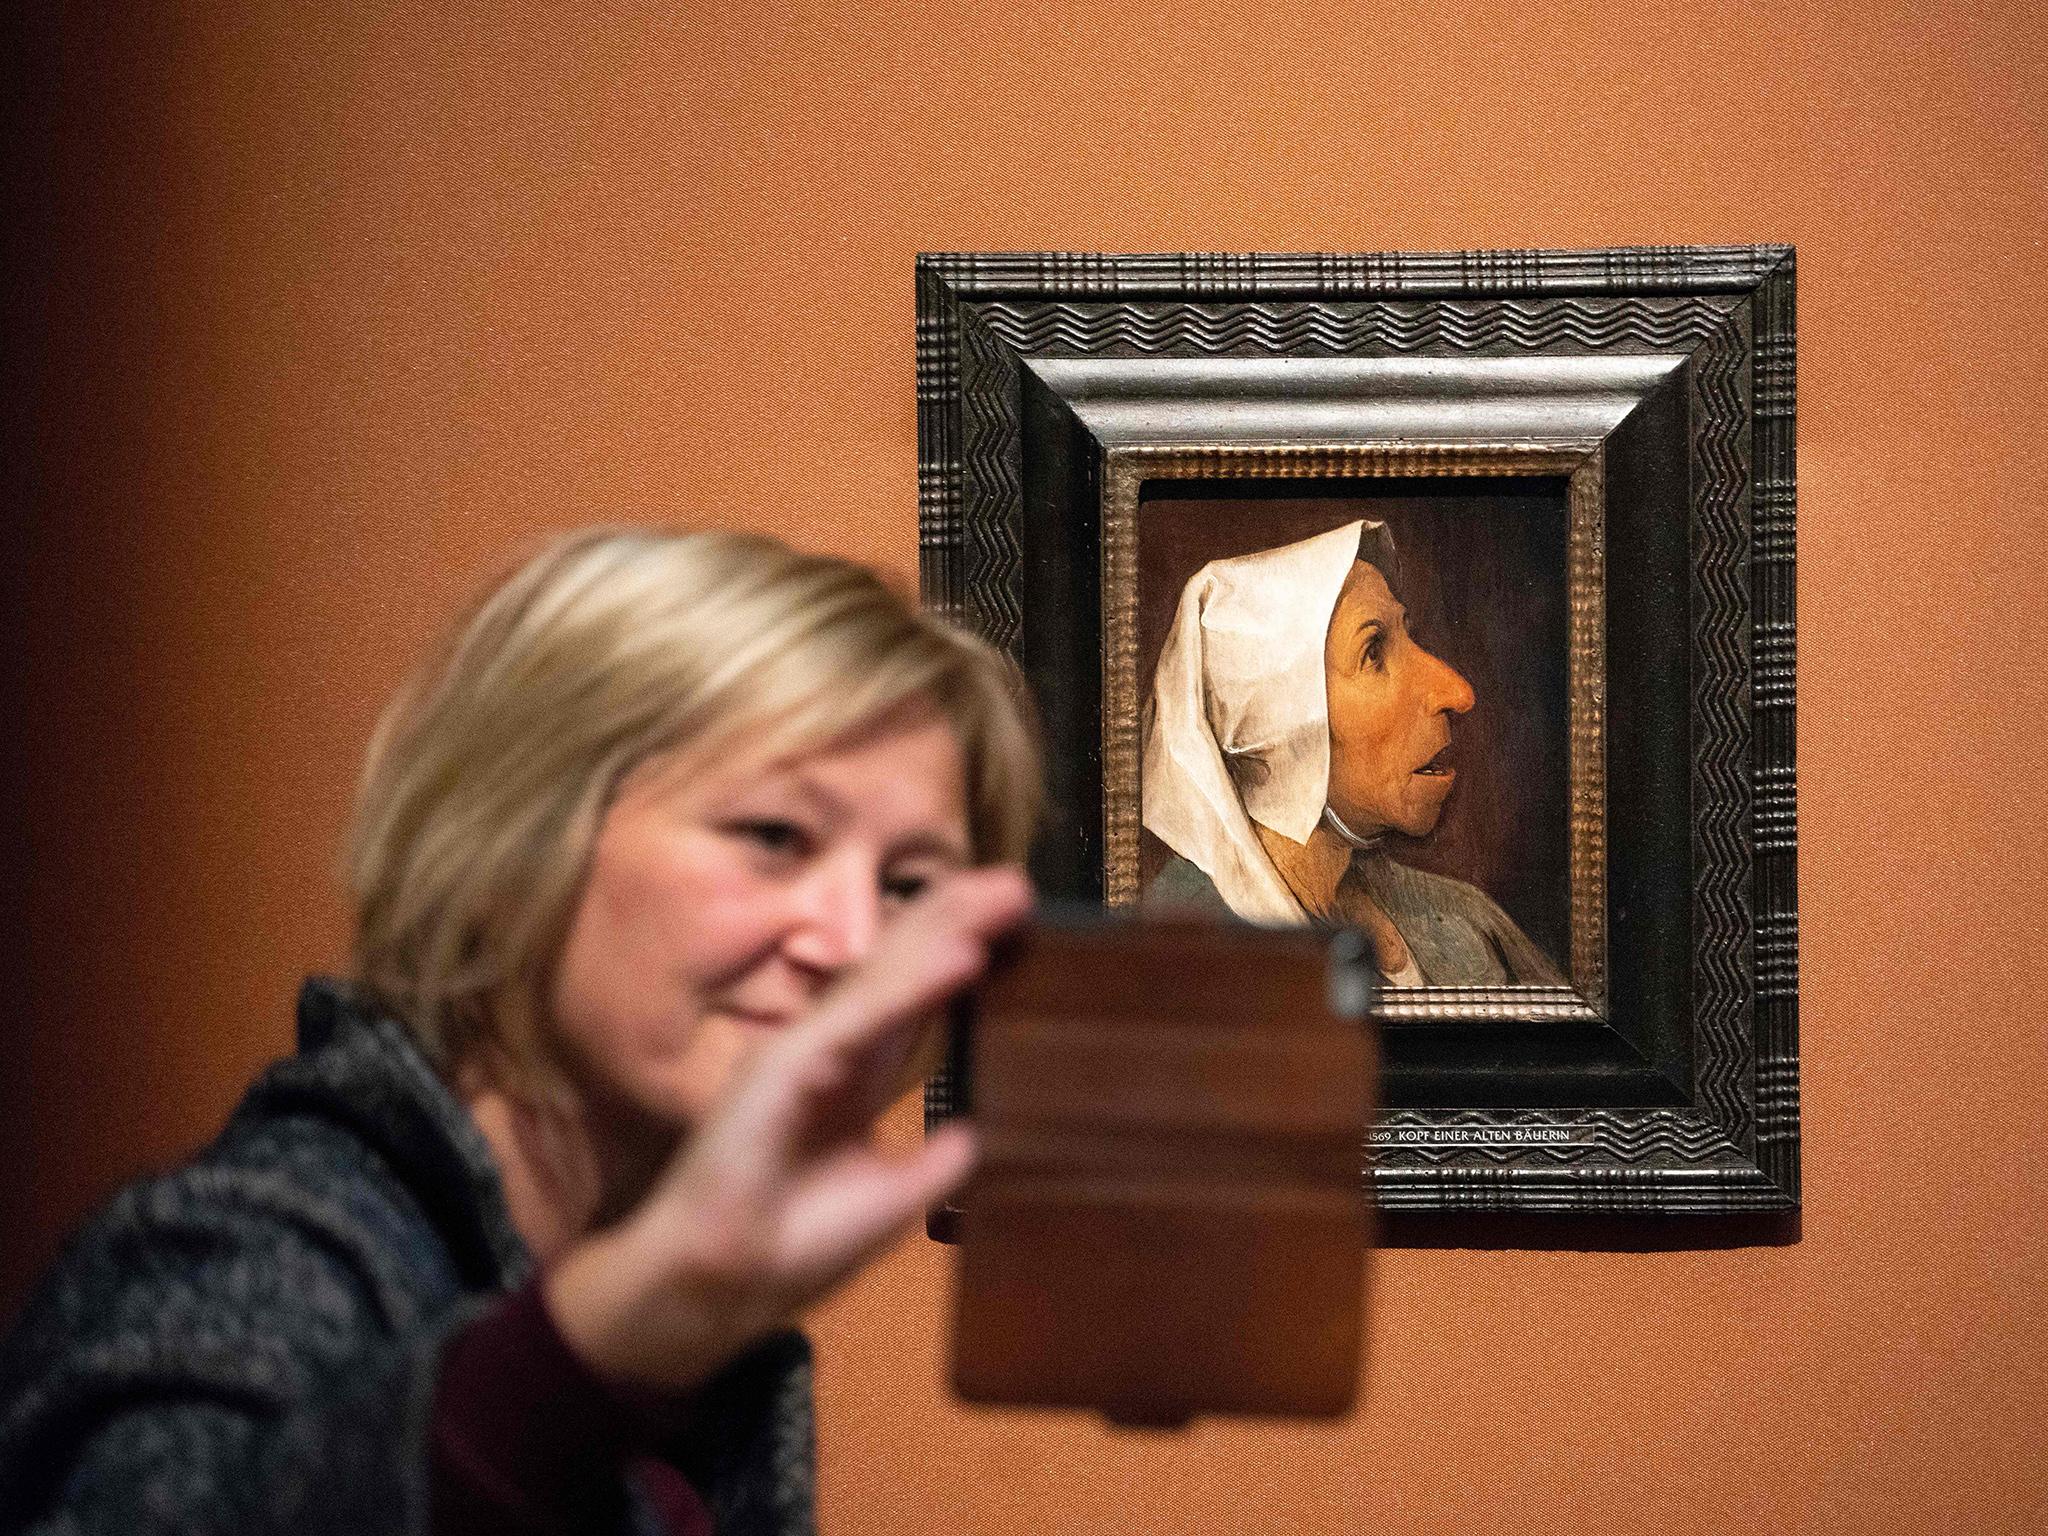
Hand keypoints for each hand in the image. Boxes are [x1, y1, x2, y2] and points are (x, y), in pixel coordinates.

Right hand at [542, 865, 1031, 1392]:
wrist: (720, 1287)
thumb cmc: (789, 1245)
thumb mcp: (888, 1200)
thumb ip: (930, 1164)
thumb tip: (975, 1135)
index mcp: (852, 1075)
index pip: (912, 998)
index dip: (958, 953)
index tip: (1016, 920)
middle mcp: (828, 1050)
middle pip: (900, 969)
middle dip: (955, 921)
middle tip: (1016, 882)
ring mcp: (803, 1051)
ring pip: (883, 979)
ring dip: (942, 933)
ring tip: (998, 897)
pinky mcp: (782, 1068)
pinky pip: (858, 1020)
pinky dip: (910, 987)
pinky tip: (959, 956)